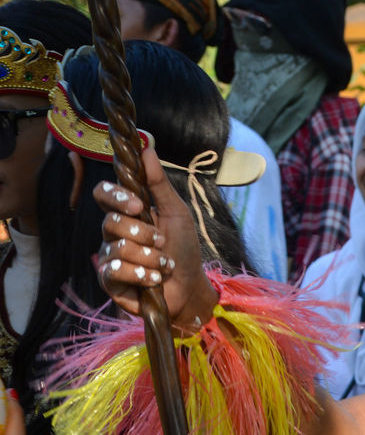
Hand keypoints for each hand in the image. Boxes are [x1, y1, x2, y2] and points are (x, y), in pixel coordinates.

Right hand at [92, 146, 217, 329]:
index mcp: (128, 213)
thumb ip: (159, 183)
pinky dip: (139, 273)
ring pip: (116, 248)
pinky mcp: (110, 281)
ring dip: (148, 257)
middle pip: (109, 221)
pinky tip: (154, 278)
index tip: (138, 204)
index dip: (115, 196)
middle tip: (161, 242)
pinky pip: (112, 271)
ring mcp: (109, 257)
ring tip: (164, 265)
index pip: (103, 194)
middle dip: (142, 232)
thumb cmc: (184, 249)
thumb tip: (146, 147)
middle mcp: (114, 233)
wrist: (191, 287)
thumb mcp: (177, 213)